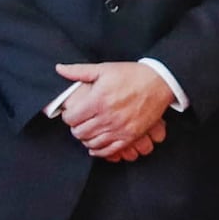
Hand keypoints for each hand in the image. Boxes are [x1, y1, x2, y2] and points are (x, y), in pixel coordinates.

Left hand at [52, 59, 175, 160]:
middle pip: (80, 132)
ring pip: (92, 143)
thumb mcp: (104, 69)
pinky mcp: (130, 136)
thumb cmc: (130, 74)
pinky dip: (99, 150)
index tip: (71, 114)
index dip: (68, 116)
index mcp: (98, 100)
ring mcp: (119, 128)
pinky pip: (109, 150)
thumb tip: (59, 69)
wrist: (159, 82)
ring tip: (87, 132)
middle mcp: (107, 117)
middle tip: (78, 123)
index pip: (72, 118)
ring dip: (86, 139)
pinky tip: (95, 146)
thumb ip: (79, 71)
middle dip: (75, 128)